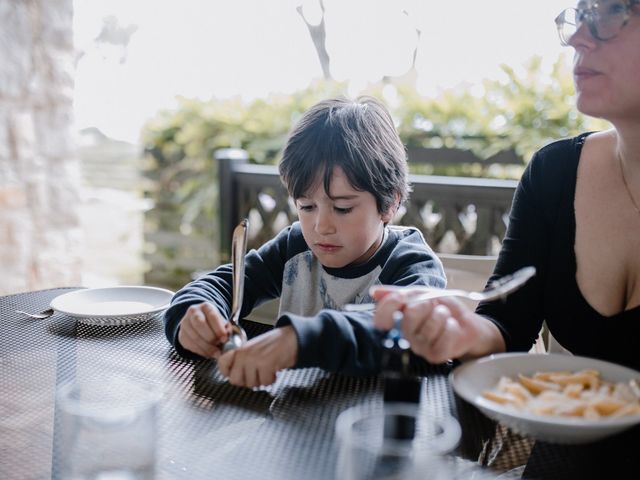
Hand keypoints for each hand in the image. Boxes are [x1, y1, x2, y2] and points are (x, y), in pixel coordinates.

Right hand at [177, 302, 230, 358]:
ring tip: (216, 353)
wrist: (200, 322)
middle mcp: (193, 312)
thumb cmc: (214, 323)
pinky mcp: (181, 335)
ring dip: (206, 348)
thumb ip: (226, 329)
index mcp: (206, 307)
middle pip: (200, 324)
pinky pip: (190, 345)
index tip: (224, 339)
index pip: (212, 315)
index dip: (218, 328)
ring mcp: (185, 323)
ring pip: (194, 337)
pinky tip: (208, 354)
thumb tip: (227, 339)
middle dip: (210, 337)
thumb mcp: (222, 322)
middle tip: (219, 347)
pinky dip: (200, 351)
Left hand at [217, 326, 297, 386]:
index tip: (236, 373)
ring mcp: (254, 359)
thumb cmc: (274, 344)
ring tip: (267, 370)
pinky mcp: (265, 364)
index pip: (222, 363)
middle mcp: (244, 354)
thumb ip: (241, 360)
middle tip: (256, 374)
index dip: (227, 372)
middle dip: (247, 381)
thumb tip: (232, 376)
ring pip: (251, 384)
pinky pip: (265, 382)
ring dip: (261, 380)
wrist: (291, 338)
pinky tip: (274, 370)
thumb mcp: (252, 349)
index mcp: (239, 350)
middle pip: (235, 380)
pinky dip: (271, 379)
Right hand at [372, 287, 503, 362]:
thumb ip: (399, 293)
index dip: (390, 305)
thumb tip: (375, 292)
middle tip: (431, 305)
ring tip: (443, 316)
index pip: (381, 319)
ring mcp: (419, 348)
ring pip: (429, 326)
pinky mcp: (435, 356)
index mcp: (396, 322)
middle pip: (408, 318)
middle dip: (424, 304)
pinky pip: (443, 337)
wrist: (464, 322)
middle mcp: (404, 338)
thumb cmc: (440, 308)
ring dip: (441, 314)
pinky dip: (451, 326)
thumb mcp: (420, 294)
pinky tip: (450, 327)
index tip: (401, 296)